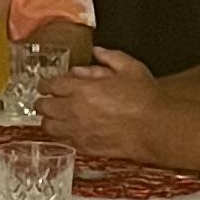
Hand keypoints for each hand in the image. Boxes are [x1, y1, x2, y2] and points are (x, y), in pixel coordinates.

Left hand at [39, 49, 164, 153]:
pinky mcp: (85, 147)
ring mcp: (78, 130)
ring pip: (48, 127)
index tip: (47, 84)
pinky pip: (63, 141)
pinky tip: (70, 131)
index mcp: (82, 88)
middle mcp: (74, 110)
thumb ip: (110, 57)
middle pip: (43, 106)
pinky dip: (62, 135)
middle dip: (43, 101)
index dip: (46, 83)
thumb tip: (97, 53)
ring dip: (49, 120)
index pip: (50, 85)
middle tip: (48, 100)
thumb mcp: (130, 67)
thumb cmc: (145, 99)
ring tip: (55, 117)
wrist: (155, 128)